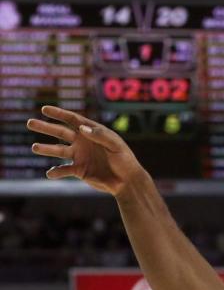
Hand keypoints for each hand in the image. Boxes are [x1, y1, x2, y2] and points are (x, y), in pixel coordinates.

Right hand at [27, 105, 146, 195]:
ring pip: (58, 151)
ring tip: (35, 147)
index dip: (59, 113)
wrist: (127, 181)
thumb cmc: (125, 160)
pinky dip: (55, 172)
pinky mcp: (79, 170)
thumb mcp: (116, 145)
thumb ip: (100, 135)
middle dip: (45, 127)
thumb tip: (82, 128)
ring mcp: (80, 156)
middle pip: (61, 132)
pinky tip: (50, 173)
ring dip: (46, 149)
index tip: (44, 108)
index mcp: (92, 132)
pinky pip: (63, 170)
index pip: (73, 120)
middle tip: (30, 123)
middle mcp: (83, 142)